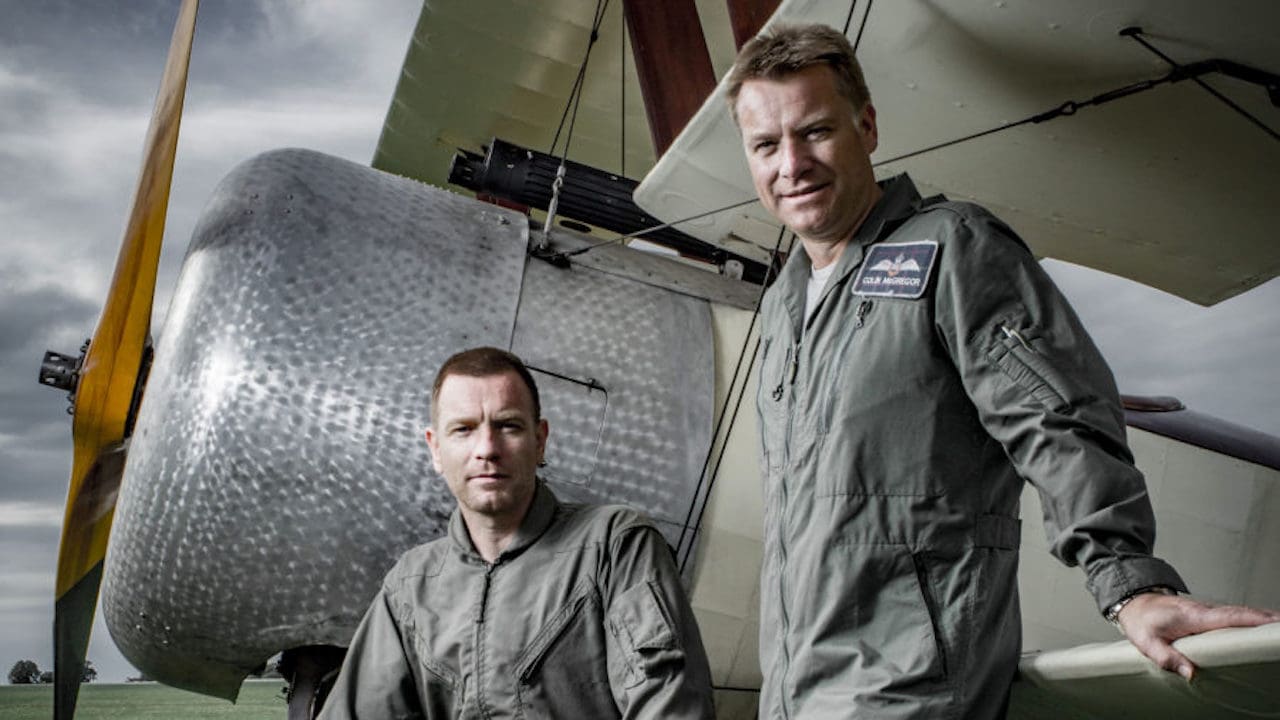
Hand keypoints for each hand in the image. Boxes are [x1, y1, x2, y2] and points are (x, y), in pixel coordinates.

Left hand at [1117, 593, 1279, 679]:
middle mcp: (1205, 610)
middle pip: (1242, 614)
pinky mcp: (1207, 615)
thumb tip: (1191, 674)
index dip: (1254, 619)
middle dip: (1266, 620)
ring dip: (1261, 620)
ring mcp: (1207, 611)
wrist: (1134, 603)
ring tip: (1279, 631)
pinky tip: (1262, 628)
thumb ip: (1168, 658)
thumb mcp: (1147, 643)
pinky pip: (1233, 617)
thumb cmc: (1142, 621)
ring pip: (1239, 614)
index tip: (1274, 623)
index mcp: (1193, 616)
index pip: (1230, 617)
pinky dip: (1250, 620)